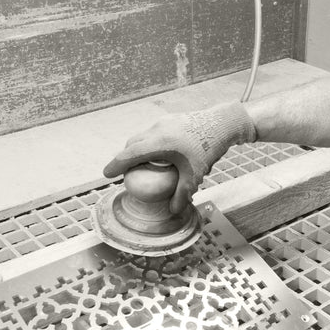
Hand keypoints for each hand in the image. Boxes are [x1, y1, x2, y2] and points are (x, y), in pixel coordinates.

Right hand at [103, 102, 255, 212]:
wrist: (223, 123)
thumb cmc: (208, 148)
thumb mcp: (194, 174)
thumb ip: (182, 194)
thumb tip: (172, 210)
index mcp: (159, 143)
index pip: (129, 154)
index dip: (115, 165)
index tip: (106, 174)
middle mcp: (157, 129)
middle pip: (132, 144)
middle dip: (124, 157)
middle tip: (124, 171)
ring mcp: (163, 121)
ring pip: (142, 136)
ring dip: (136, 148)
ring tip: (140, 162)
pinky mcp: (171, 119)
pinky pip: (153, 131)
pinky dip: (148, 142)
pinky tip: (159, 152)